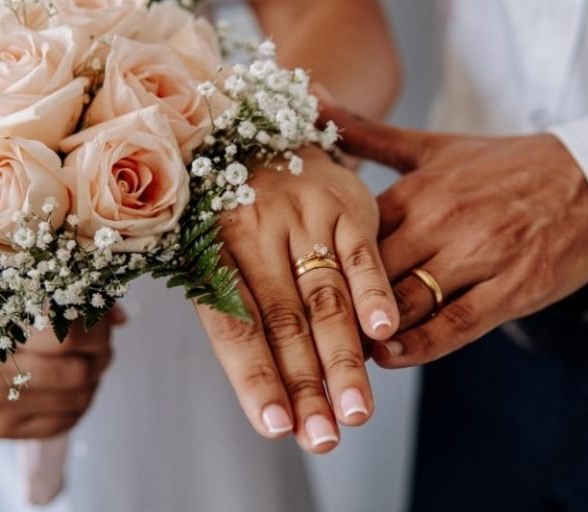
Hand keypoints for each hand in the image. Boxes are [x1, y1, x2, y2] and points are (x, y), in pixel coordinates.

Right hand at [0, 307, 125, 438]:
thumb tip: (121, 319)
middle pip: (80, 373)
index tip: (99, 320)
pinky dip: (78, 405)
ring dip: (92, 381)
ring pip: (78, 400)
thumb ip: (78, 299)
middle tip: (97, 345)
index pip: (72, 338)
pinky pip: (63, 424)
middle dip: (101, 356)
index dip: (99, 330)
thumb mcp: (28, 289)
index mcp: (0, 326)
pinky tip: (68, 387)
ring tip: (81, 363)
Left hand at [195, 146, 398, 452]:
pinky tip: (384, 332)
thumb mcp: (203, 237)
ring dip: (342, 357)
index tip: (277, 426)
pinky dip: (373, 290)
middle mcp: (254, 232)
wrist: (256, 121)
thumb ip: (223, 300)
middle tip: (323, 437)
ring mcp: (302, 216)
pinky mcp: (345, 203)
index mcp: (210, 248)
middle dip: (304, 386)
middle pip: (283, 322)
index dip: (255, 379)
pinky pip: (361, 251)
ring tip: (355, 410)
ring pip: (324, 296)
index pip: (234, 328)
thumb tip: (253, 381)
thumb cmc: (226, 196)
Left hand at [322, 107, 587, 367]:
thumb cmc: (503, 167)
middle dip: (337, 306)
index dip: (316, 265)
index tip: (287, 288)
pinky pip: (457, 322)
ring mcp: (479, 254)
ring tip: (336, 353)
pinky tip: (390, 357)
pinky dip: (420, 344)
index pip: (351, 234)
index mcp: (417, 190)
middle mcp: (442, 220)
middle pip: (372, 272)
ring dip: (371, 330)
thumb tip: (314, 100)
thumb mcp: (432, 147)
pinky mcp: (512, 286)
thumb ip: (368, 133)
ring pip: (408, 300)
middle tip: (302, 332)